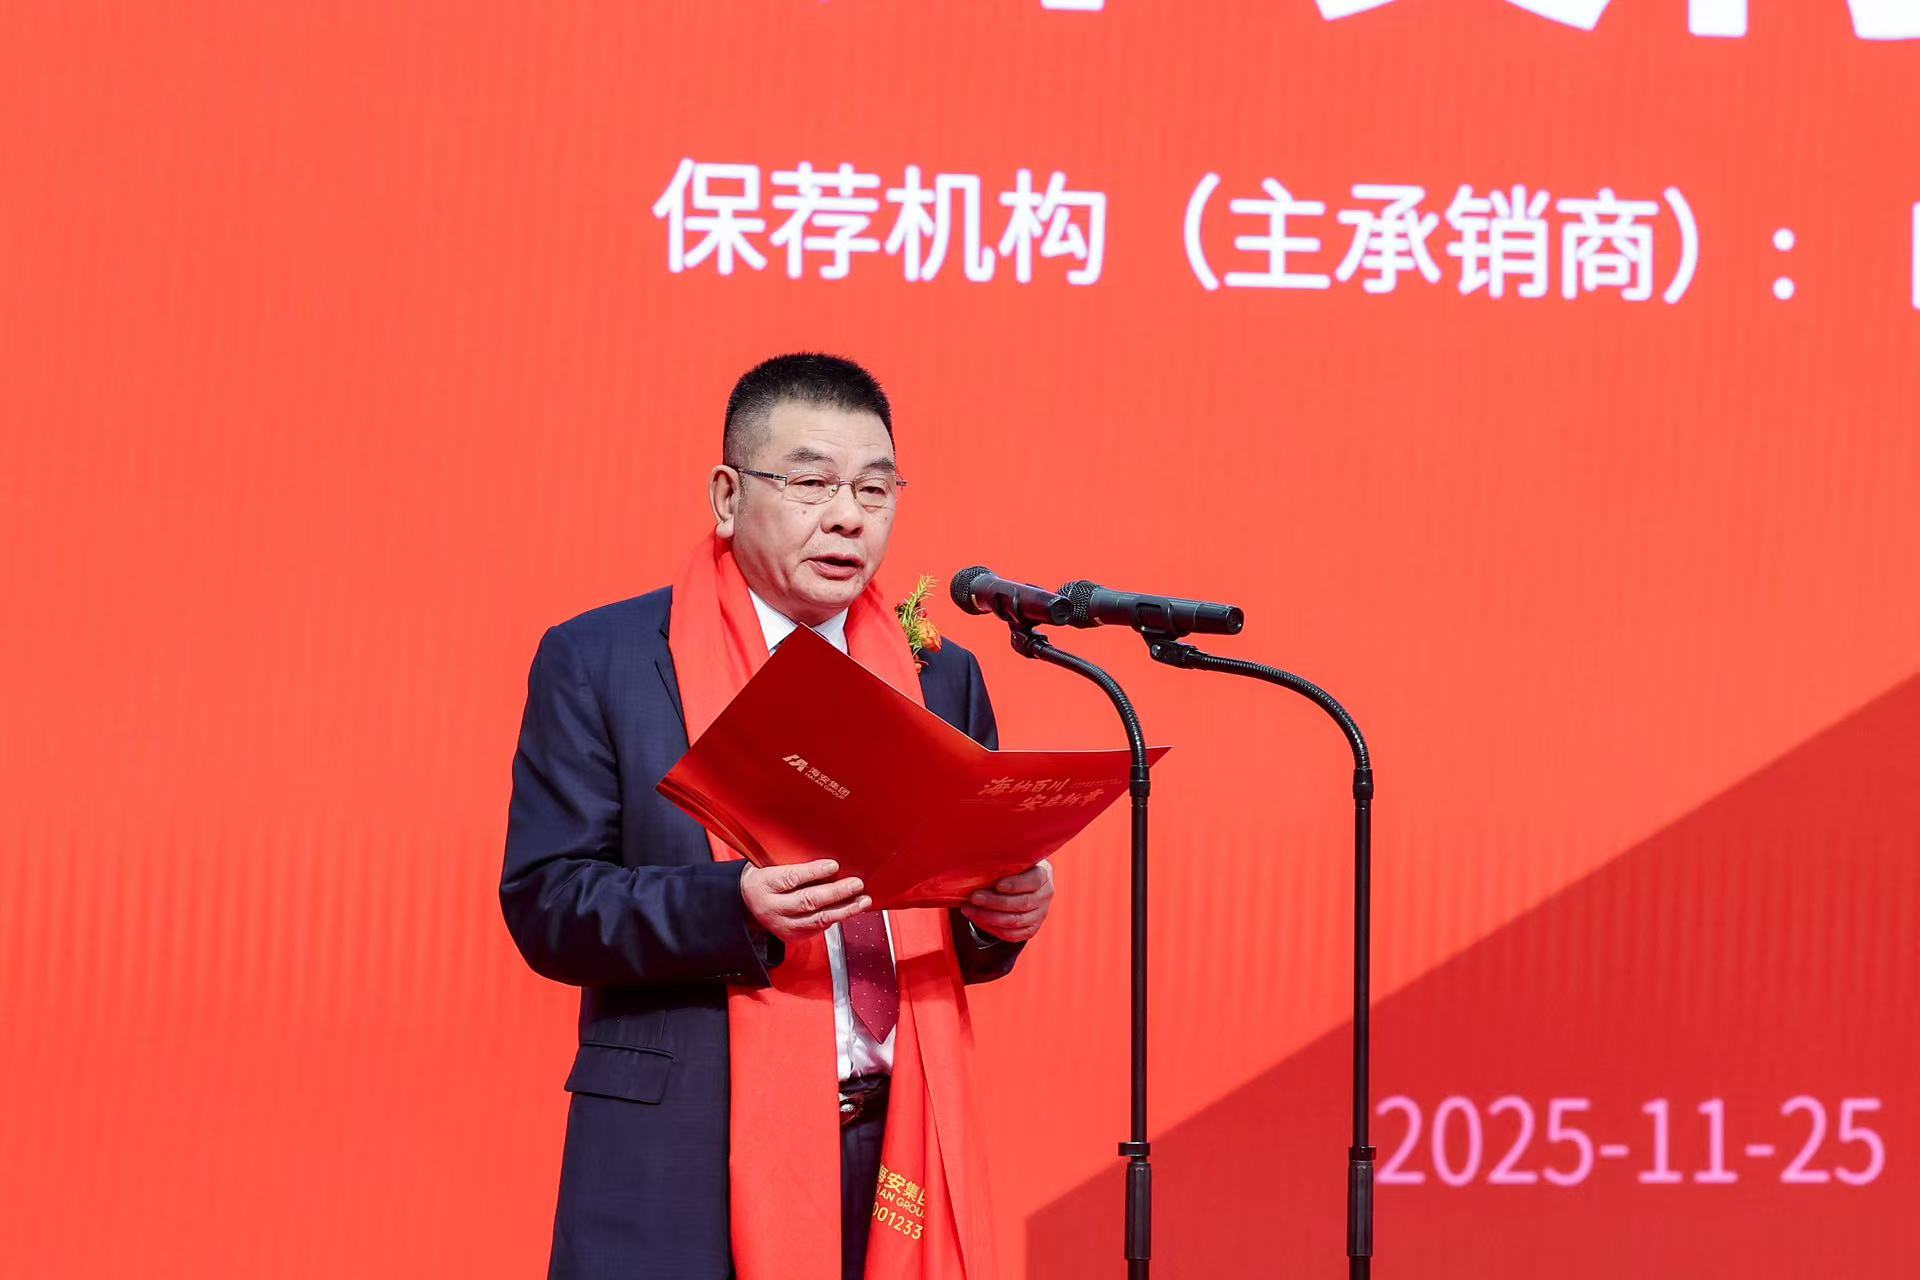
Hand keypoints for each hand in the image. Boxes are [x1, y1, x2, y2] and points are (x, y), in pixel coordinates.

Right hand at [740, 859, 871, 942]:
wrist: (745, 905)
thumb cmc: (764, 878)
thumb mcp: (769, 865)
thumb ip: (792, 863)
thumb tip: (827, 859)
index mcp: (764, 884)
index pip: (790, 878)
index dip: (813, 872)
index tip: (834, 865)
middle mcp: (773, 908)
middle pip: (807, 901)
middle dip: (836, 893)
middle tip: (856, 884)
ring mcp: (783, 925)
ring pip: (817, 919)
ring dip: (844, 910)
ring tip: (863, 901)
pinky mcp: (792, 936)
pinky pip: (818, 928)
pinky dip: (836, 918)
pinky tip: (850, 909)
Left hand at [960, 859, 1053, 942]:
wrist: (1022, 884)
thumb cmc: (1013, 868)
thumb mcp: (1013, 861)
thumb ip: (1003, 863)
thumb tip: (977, 867)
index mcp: (1043, 874)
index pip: (1034, 881)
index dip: (1016, 884)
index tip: (998, 885)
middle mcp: (1045, 895)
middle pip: (1022, 903)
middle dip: (995, 902)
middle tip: (974, 897)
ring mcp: (1040, 914)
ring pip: (1015, 921)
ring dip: (989, 917)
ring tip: (969, 909)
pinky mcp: (1031, 929)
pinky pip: (1012, 934)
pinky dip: (992, 928)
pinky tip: (977, 919)